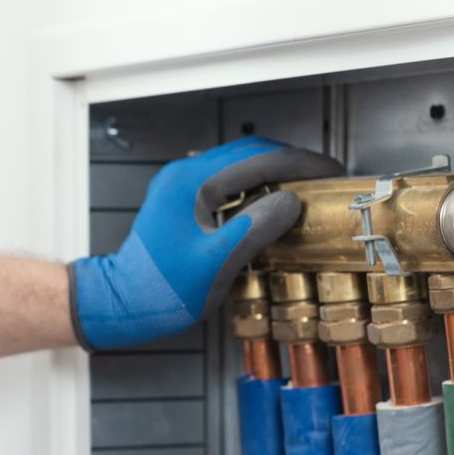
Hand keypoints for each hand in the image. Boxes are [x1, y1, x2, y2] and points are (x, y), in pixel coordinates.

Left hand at [71, 137, 341, 349]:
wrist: (122, 302)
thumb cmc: (162, 290)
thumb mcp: (216, 264)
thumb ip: (254, 229)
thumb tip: (291, 201)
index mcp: (191, 183)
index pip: (258, 158)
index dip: (301, 163)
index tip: (331, 172)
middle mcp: (184, 173)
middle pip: (250, 153)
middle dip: (292, 163)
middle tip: (325, 180)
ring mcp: (181, 183)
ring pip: (239, 164)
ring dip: (275, 172)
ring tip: (307, 190)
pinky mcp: (183, 198)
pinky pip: (227, 180)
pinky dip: (256, 185)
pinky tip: (273, 203)